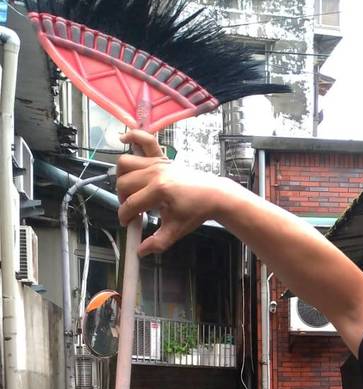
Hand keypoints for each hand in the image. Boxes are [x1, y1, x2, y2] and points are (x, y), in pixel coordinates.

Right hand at [116, 130, 224, 255]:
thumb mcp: (175, 231)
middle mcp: (155, 172)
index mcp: (159, 190)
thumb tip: (140, 251)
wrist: (213, 195)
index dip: (125, 217)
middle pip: (123, 183)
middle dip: (123, 199)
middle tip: (133, 210)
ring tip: (131, 190)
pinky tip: (123, 139)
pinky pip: (145, 139)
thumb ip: (157, 243)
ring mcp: (158, 162)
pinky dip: (133, 136)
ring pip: (125, 163)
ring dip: (122, 177)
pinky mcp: (162, 156)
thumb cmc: (195, 211)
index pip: (130, 204)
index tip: (128, 224)